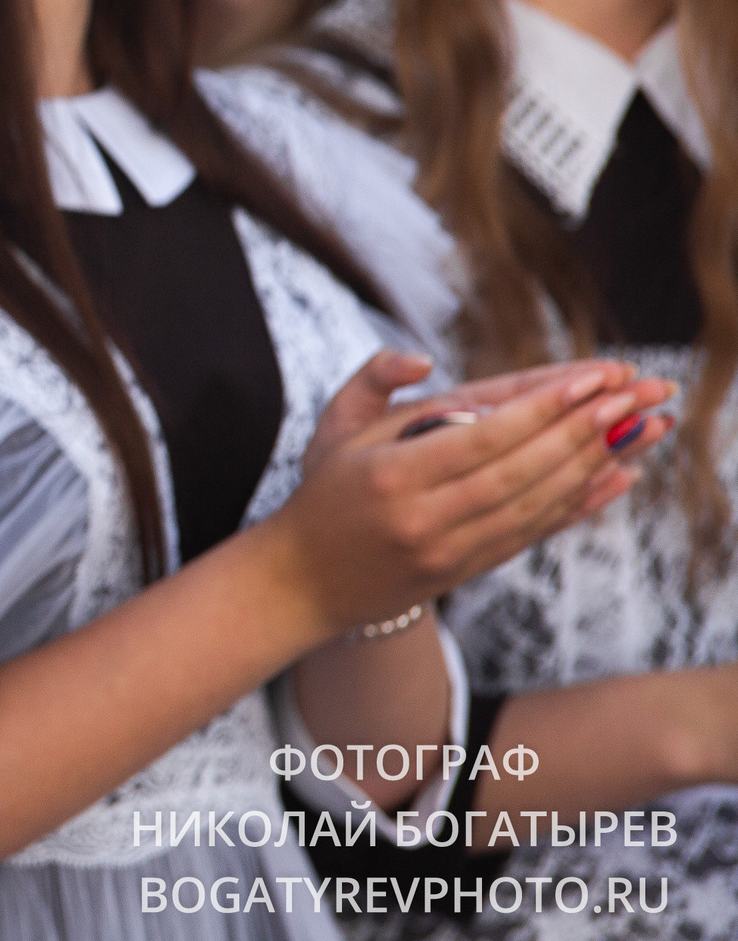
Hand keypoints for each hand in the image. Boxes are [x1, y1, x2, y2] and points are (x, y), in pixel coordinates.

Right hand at [269, 352, 673, 633]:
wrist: (304, 581)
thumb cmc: (323, 492)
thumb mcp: (333, 427)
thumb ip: (374, 379)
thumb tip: (425, 359)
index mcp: (390, 475)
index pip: (481, 438)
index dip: (541, 408)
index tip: (589, 377)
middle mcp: (423, 519)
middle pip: (520, 471)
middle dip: (581, 430)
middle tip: (631, 395)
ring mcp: (448, 552)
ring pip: (535, 505)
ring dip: (592, 464)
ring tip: (636, 426)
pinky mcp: (466, 571)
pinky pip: (533, 534)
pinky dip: (579, 504)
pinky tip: (616, 476)